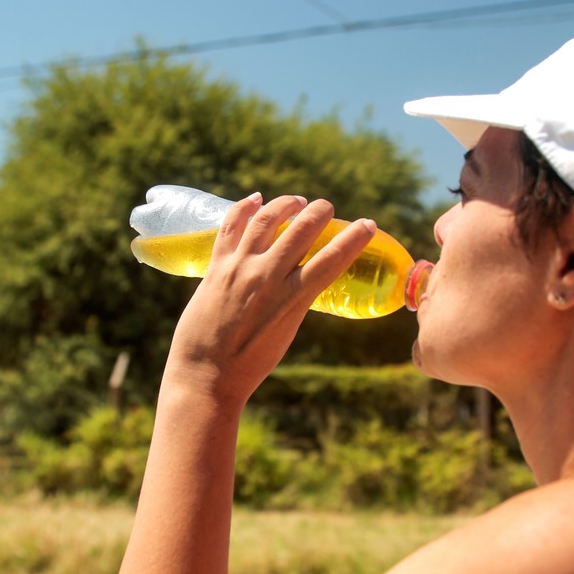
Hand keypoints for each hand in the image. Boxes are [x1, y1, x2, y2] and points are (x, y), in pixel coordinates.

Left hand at [162, 192, 375, 410]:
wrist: (206, 374)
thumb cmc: (250, 362)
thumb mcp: (286, 330)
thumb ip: (294, 299)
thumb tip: (300, 276)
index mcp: (293, 299)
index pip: (332, 259)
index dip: (354, 238)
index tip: (368, 224)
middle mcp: (267, 278)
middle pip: (301, 229)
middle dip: (319, 211)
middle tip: (325, 207)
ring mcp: (239, 268)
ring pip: (266, 219)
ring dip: (285, 204)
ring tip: (296, 201)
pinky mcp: (216, 267)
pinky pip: (230, 226)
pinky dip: (244, 207)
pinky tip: (254, 199)